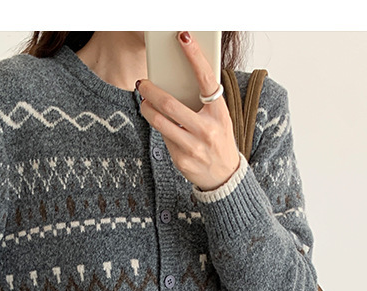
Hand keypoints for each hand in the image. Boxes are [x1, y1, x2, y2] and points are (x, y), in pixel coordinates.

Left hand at [137, 31, 240, 192]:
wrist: (225, 177)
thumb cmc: (219, 140)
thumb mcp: (219, 118)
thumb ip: (203, 102)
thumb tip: (176, 82)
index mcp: (220, 113)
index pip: (206, 78)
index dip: (194, 56)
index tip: (183, 37)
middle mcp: (207, 130)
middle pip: (170, 104)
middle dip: (151, 91)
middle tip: (141, 83)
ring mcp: (193, 147)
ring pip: (160, 122)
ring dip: (146, 109)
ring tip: (143, 101)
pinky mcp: (181, 160)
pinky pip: (164, 138)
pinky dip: (159, 128)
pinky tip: (160, 124)